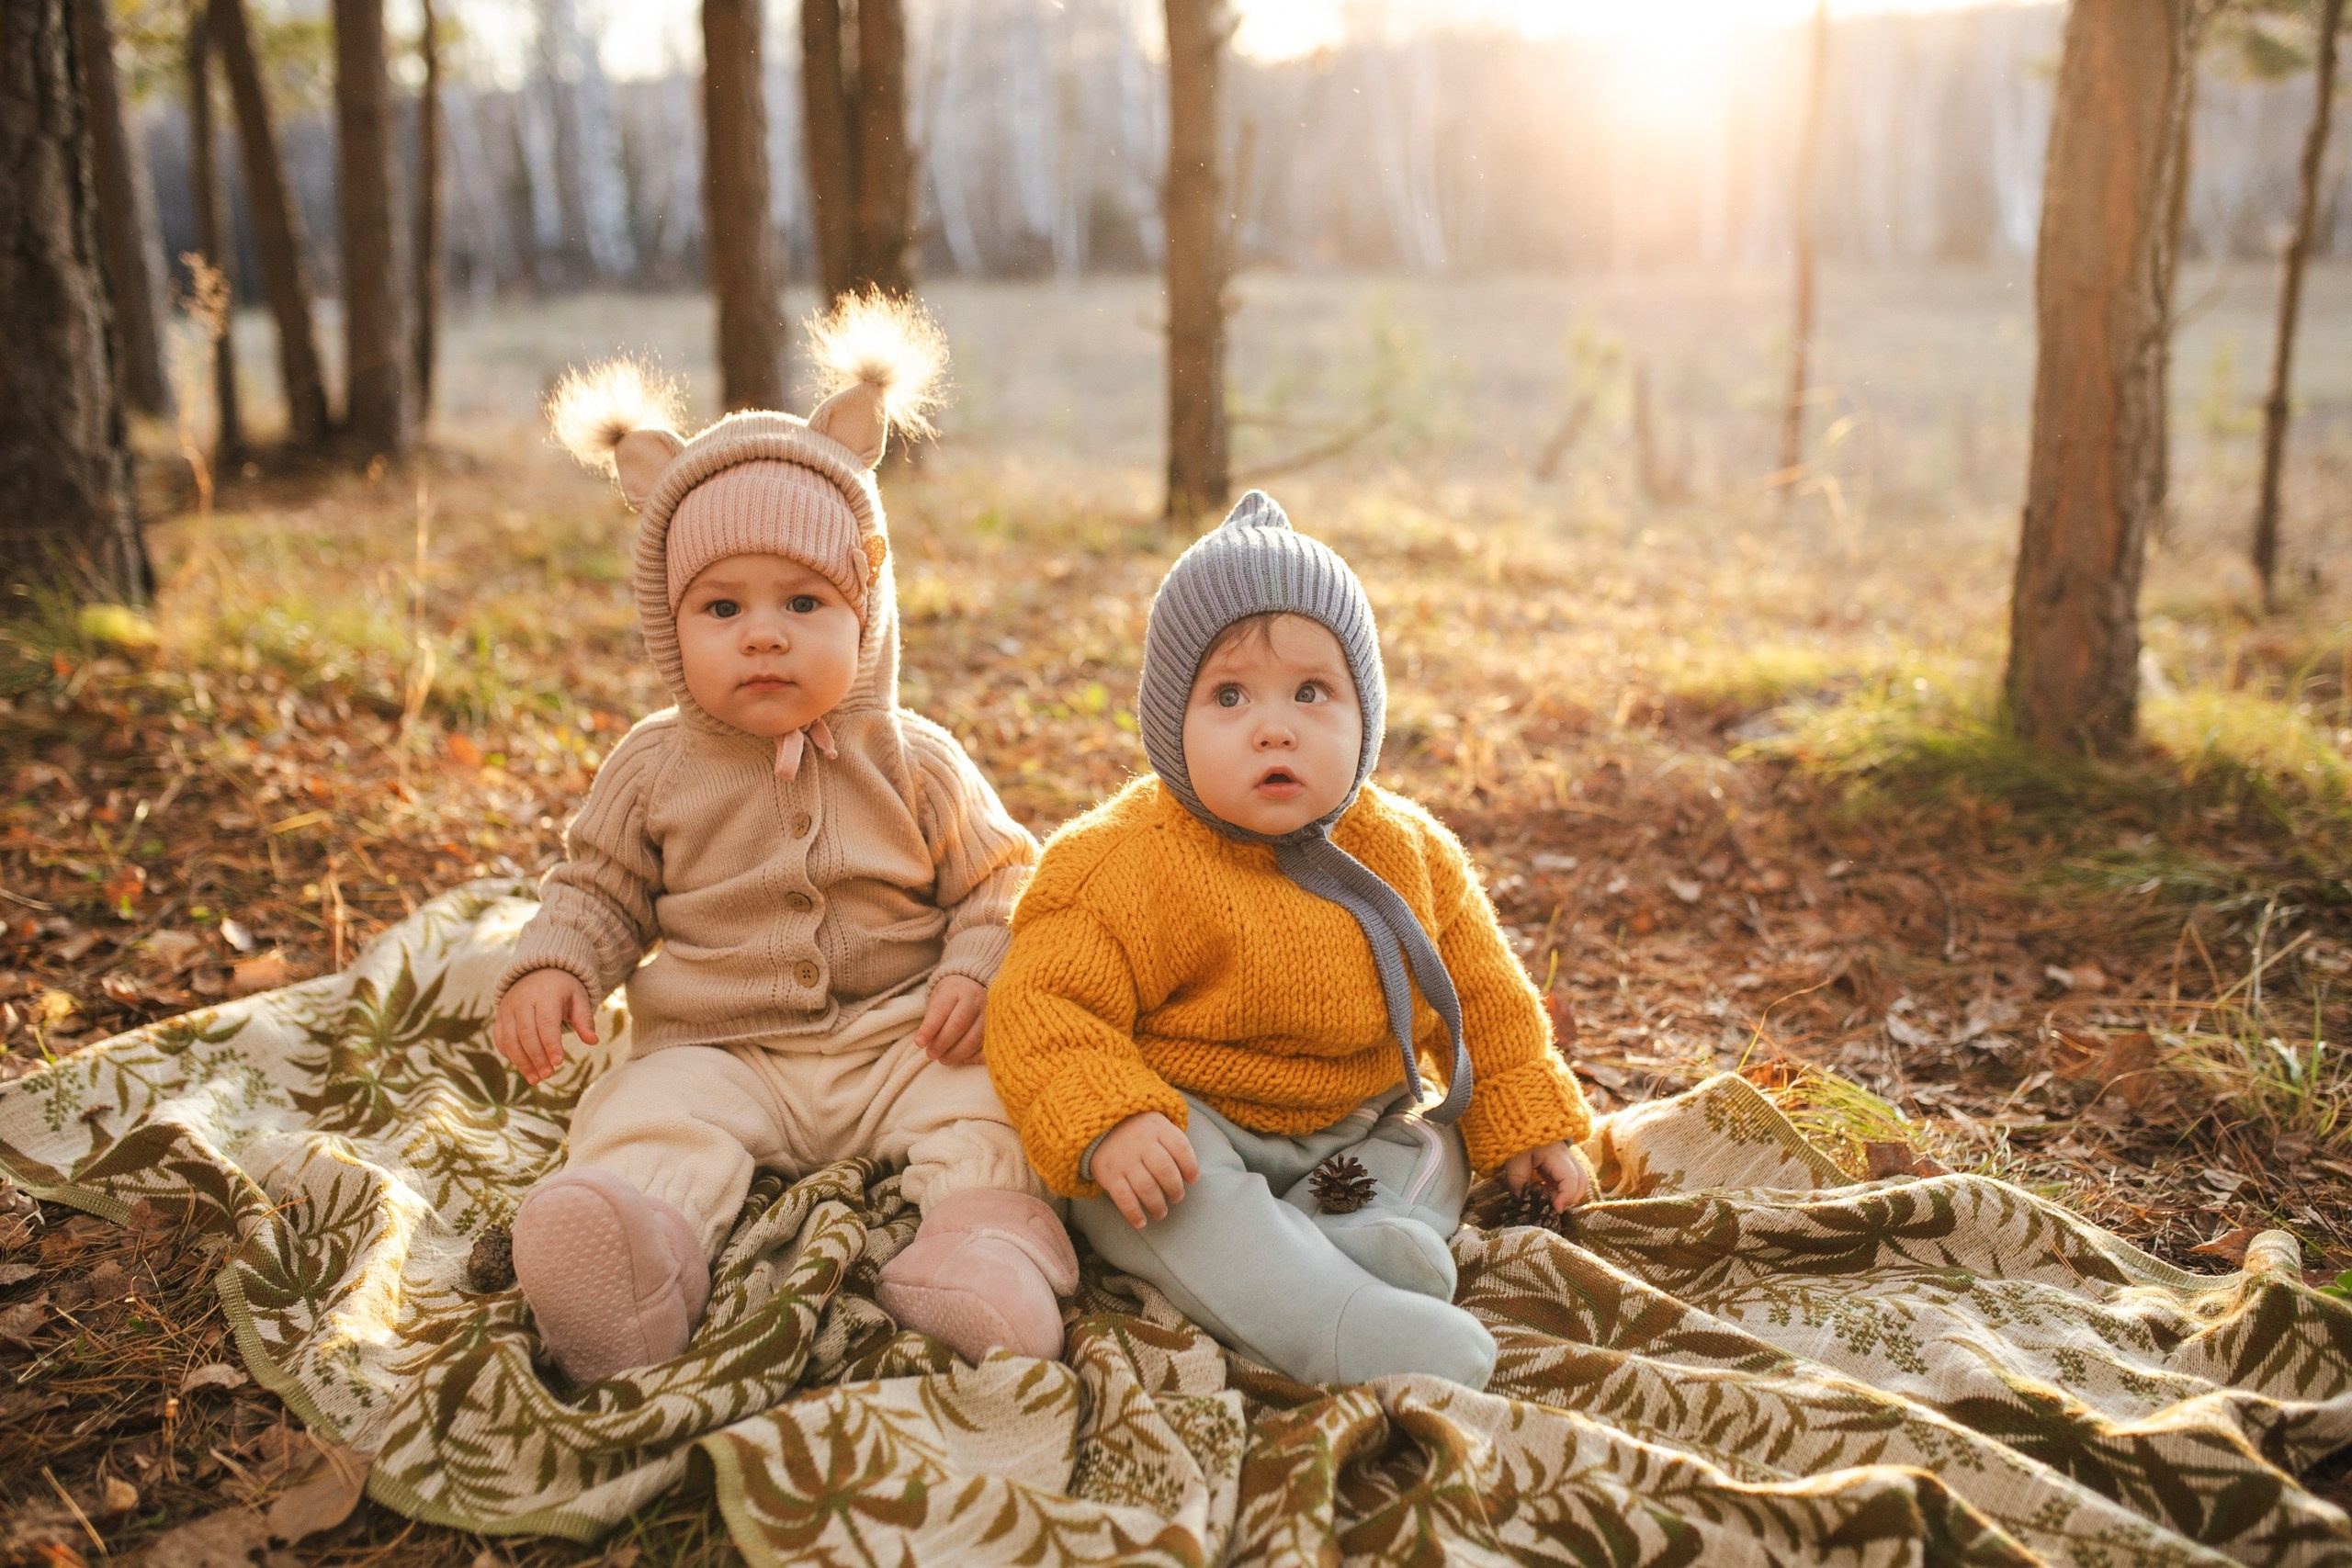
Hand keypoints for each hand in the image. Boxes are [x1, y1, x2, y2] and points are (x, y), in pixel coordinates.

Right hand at [493, 969, 596, 1084]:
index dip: (551, 1044)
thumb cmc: (563, 989)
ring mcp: (508, 1009)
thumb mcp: (578, 998)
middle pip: (526, 1034)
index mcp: (545, 994)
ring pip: (510, 1039)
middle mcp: (522, 1001)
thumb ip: (584, 1019)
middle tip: (548, 1075)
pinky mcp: (500, 1017)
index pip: (546, 1022)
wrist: (538, 972)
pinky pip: (500, 1039)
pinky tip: (524, 1068)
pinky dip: (510, 1055)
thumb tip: (593, 1041)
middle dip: (537, 1057)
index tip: (558, 1063)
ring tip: (536, 1079)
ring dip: (522, 1061)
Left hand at [913, 974, 987, 1063]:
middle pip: (958, 1024)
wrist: (973, 987)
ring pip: (974, 1037)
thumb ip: (931, 1020)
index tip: (919, 1043)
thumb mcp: (937, 1000)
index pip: (940, 1010)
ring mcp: (989, 1012)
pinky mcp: (997, 1025)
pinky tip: (963, 1058)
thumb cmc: (950, 997)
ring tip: (943, 1059)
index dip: (929, 1028)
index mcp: (955, 989)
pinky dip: (973, 1055)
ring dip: (957, 1053)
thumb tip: (924, 1044)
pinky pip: (986, 1045)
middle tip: (931, 1054)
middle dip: (942, 1043)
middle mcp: (975, 998)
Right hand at [1091, 1111, 1198, 1227]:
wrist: (1098, 1129)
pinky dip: (1133, 1213)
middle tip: (1176, 1197)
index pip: (1180, 1146)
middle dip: (1175, 1189)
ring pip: (1146, 1187)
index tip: (1193, 1179)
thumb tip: (1191, 1175)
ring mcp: (1124, 1159)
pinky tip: (1141, 1222)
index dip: (1190, 1166)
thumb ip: (1174, 1143)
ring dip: (1157, 1205)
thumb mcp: (1156, 1125)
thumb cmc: (1137, 1132)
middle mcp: (1140, 1142)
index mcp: (1156, 1127)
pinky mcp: (1108, 1174)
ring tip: (1160, 1212)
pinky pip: (1123, 1197)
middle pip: (1165, 1169)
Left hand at [1504, 1141, 1591, 1211]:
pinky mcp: (1558, 1160)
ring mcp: (1563, 1157)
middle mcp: (1565, 1156)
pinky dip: (1557, 1188)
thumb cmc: (1514, 1134)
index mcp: (1556, 1154)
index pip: (1572, 1180)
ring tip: (1543, 1195)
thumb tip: (1525, 1200)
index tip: (1554, 1209)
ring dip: (1563, 1193)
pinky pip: (1565, 1177)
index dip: (1566, 1198)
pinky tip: (1541, 1188)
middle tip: (1550, 1205)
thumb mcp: (1512, 1157)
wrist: (1514, 1116)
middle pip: (1581, 1181)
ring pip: (1575, 1180)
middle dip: (1570, 1198)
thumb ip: (1518, 1180)